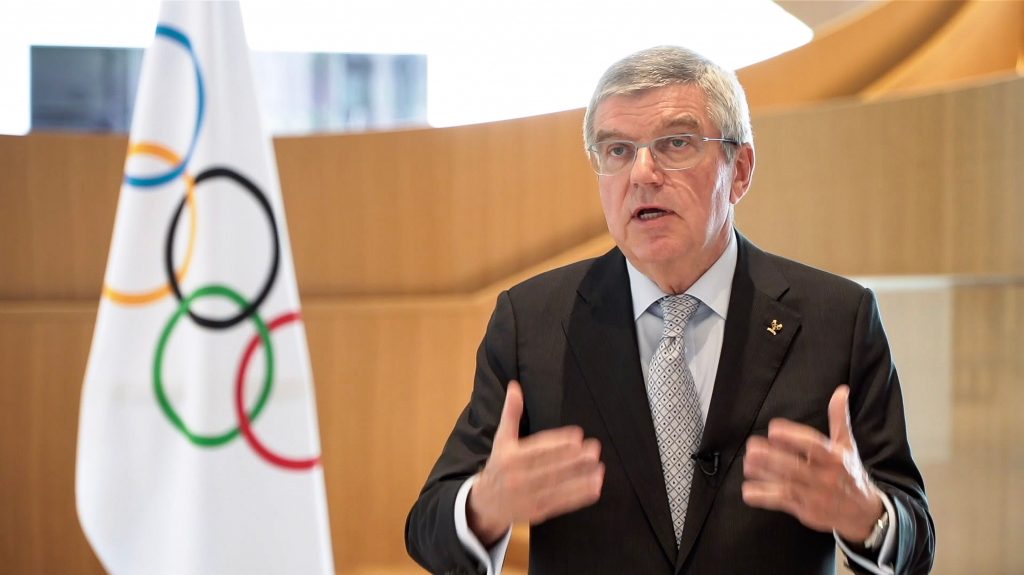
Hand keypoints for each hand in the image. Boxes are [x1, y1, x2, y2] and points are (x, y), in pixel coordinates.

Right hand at [467, 380, 604, 545]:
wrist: (485, 504)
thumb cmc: (498, 466)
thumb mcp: (501, 439)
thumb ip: (511, 413)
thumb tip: (514, 387)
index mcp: (510, 457)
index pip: (537, 449)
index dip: (558, 442)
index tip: (577, 435)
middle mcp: (518, 477)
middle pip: (549, 468)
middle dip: (573, 459)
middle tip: (594, 449)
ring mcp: (528, 496)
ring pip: (557, 486)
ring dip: (580, 478)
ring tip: (599, 467)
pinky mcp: (538, 511)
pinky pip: (560, 503)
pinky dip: (578, 496)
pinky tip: (594, 487)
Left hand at [741, 385, 883, 541]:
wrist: (864, 512)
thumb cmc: (850, 472)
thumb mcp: (848, 445)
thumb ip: (839, 418)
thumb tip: (841, 390)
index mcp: (835, 458)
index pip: (813, 446)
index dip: (793, 437)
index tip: (773, 429)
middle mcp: (825, 477)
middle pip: (796, 467)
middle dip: (772, 457)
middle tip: (752, 447)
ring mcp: (815, 495)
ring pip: (787, 484)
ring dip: (764, 475)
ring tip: (747, 464)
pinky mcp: (806, 511)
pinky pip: (783, 503)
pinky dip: (765, 498)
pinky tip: (748, 491)